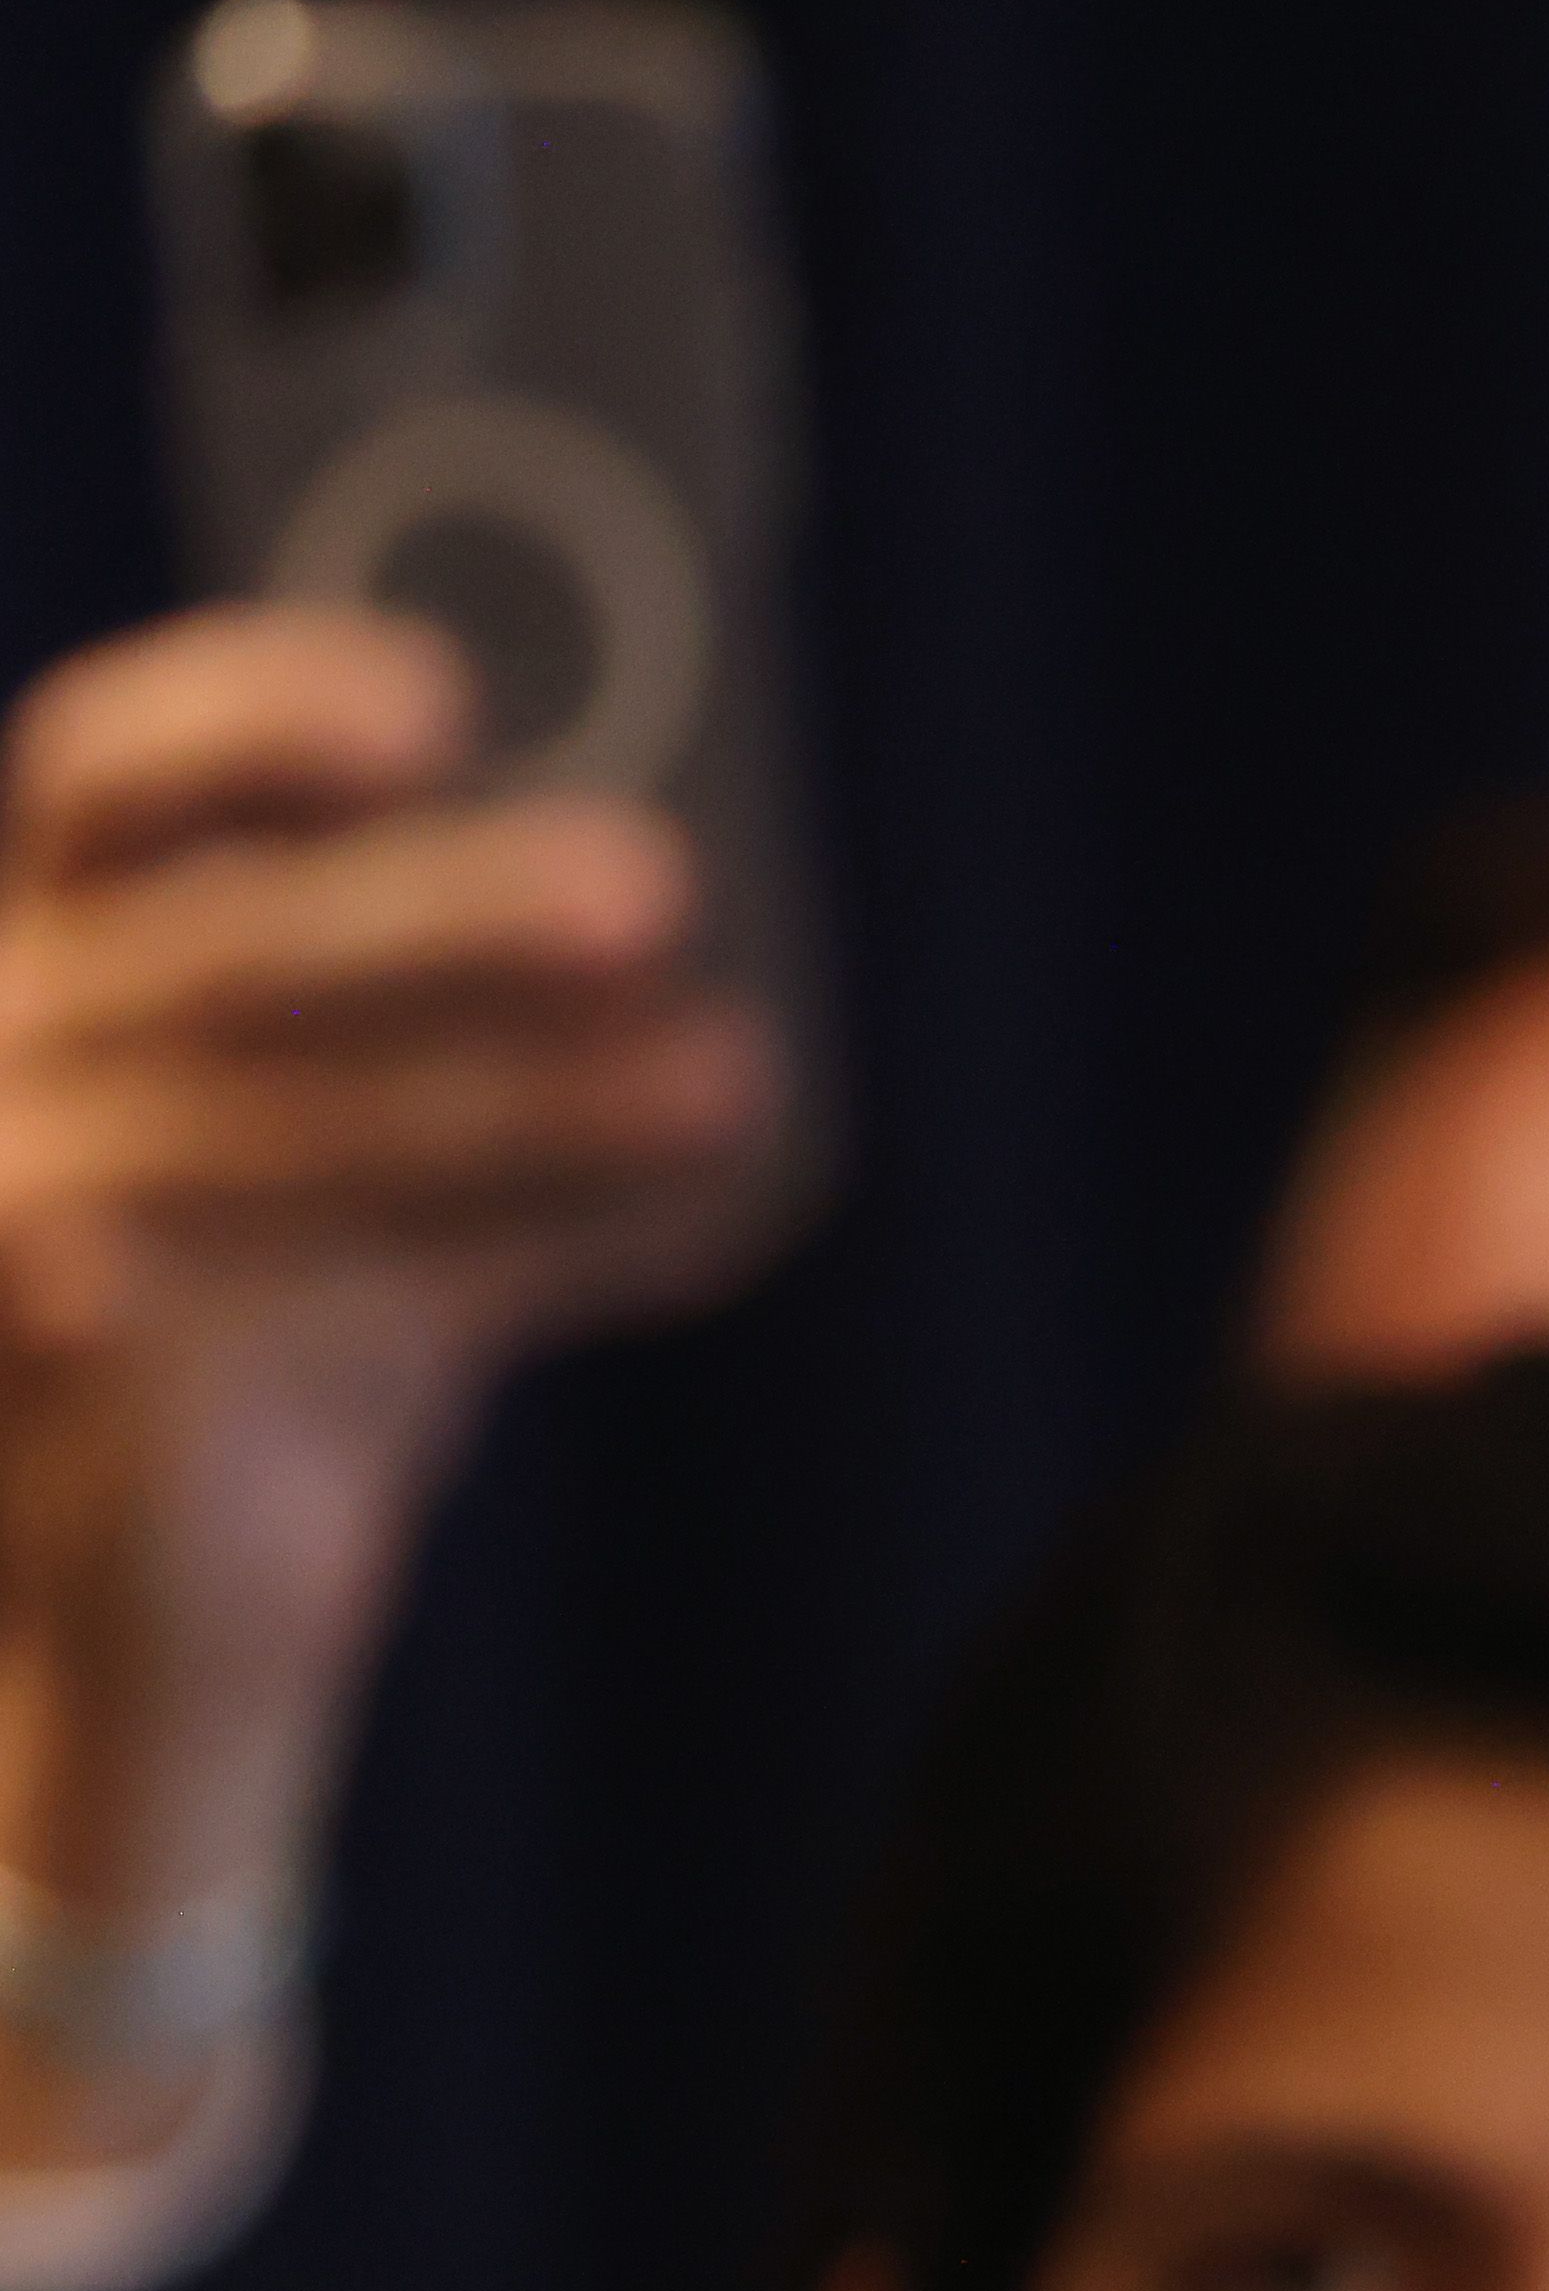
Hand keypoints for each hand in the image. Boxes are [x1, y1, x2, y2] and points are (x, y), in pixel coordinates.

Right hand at [0, 602, 785, 2169]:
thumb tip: (715, 958)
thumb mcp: (369, 1133)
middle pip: (223, 953)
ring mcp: (15, 1225)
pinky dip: (516, 1256)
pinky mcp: (66, 1394)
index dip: (252, 717)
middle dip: (447, 915)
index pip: (106, 772)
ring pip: (283, 1135)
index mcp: (41, 941)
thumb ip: (472, 1022)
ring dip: (530, 1099)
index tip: (439, 702)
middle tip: (657, 886)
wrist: (138, 1588)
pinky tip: (687, 1223)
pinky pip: (312, 1311)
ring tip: (735, 1072)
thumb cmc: (267, 1303)